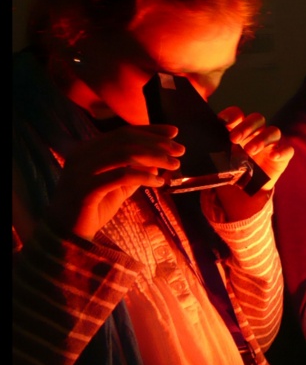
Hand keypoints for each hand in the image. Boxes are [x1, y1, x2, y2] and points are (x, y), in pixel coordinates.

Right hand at [47, 125, 182, 239]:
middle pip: (126, 139)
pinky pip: (120, 175)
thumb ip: (136, 171)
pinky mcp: (86, 188)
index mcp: (89, 149)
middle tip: (180, 151)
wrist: (67, 234)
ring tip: (174, 166)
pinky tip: (158, 182)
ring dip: (154, 157)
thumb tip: (160, 160)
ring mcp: (82, 170)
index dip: (151, 130)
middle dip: (157, 143)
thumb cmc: (93, 208)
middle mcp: (82, 154)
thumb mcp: (119, 186)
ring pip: (124, 154)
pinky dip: (143, 176)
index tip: (174, 132)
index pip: (123, 132)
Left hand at [219, 106, 293, 190]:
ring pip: (273, 131)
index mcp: (240, 130)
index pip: (238, 115)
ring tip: (250, 151)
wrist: (244, 191)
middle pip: (257, 119)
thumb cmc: (231, 171)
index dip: (232, 115)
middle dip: (246, 127)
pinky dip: (281, 151)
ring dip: (261, 139)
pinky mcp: (282, 156)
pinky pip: (287, 149)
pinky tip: (273, 156)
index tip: (222, 121)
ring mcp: (271, 143)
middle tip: (234, 139)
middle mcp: (257, 133)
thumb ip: (213, 151)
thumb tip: (195, 148)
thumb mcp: (219, 160)